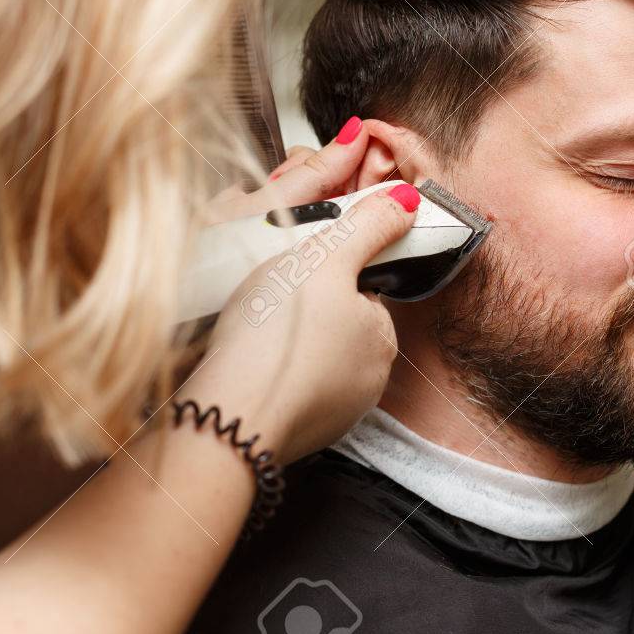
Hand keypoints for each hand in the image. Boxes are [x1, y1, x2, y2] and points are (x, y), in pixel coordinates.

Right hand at [184, 118, 417, 464]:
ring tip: (250, 332)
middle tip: (265, 299)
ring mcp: (334, 411)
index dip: (325, 271)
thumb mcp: (323, 259)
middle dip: (302, 307)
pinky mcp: (298, 434)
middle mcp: (368, 380)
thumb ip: (367, 227)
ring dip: (283, 342)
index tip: (292, 269)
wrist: (226, 418)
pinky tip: (245, 367)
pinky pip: (287, 388)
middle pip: (336, 323)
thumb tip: (407, 200)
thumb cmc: (273, 336)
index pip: (363, 289)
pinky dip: (269, 376)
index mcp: (382, 337)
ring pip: (310, 357)